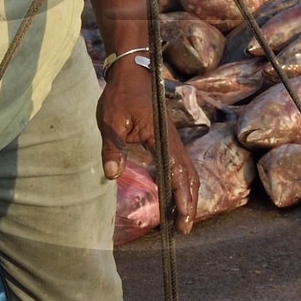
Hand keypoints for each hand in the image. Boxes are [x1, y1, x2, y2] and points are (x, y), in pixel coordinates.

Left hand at [99, 57, 196, 232]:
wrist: (131, 71)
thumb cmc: (120, 95)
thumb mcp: (110, 121)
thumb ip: (112, 148)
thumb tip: (112, 175)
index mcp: (162, 137)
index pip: (177, 174)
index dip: (181, 199)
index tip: (182, 220)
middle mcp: (173, 140)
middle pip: (189, 176)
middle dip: (189, 204)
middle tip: (184, 229)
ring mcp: (173, 139)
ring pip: (189, 171)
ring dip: (188, 194)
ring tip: (182, 218)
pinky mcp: (168, 139)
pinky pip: (181, 165)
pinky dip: (183, 183)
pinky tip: (174, 195)